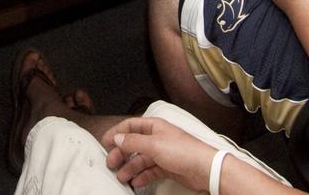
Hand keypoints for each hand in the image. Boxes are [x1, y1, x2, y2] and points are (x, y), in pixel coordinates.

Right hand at [102, 116, 216, 190]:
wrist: (204, 168)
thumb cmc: (182, 151)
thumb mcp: (153, 144)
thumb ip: (133, 141)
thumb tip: (117, 138)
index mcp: (154, 126)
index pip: (130, 125)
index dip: (116, 133)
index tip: (105, 143)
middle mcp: (157, 138)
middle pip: (133, 144)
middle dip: (121, 154)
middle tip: (111, 164)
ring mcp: (162, 153)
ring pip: (141, 159)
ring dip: (130, 168)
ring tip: (122, 177)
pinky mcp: (167, 167)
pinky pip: (150, 171)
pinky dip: (142, 176)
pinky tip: (136, 182)